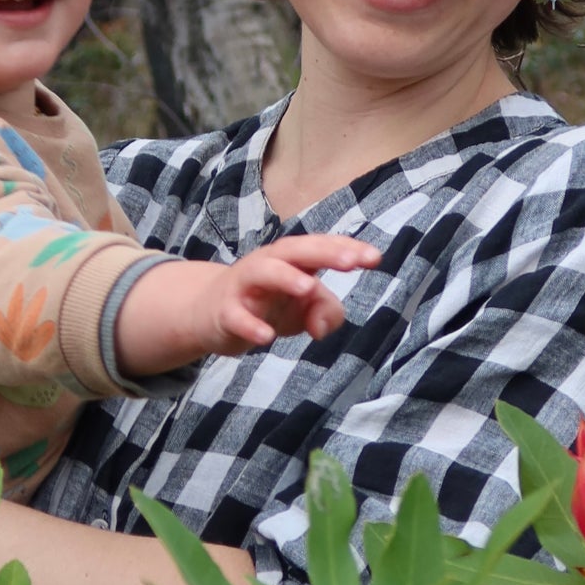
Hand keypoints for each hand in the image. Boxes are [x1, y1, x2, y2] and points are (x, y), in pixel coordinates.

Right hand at [213, 233, 377, 348]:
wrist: (209, 314)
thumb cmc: (265, 304)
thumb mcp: (303, 309)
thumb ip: (326, 312)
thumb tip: (322, 328)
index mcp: (291, 260)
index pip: (321, 247)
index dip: (347, 249)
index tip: (375, 258)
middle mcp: (268, 264)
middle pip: (295, 250)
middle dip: (323, 252)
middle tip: (350, 261)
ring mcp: (244, 286)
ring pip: (263, 272)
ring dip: (286, 277)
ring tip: (309, 287)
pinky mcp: (225, 312)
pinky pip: (236, 316)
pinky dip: (250, 324)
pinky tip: (266, 336)